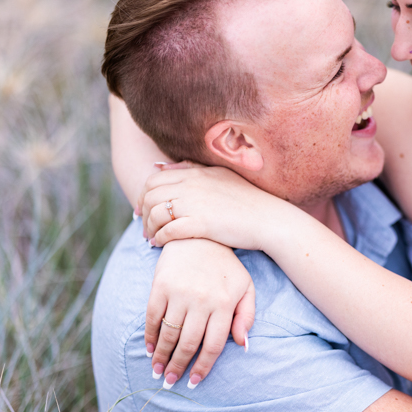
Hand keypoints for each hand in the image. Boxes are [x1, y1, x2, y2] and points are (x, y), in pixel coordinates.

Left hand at [139, 163, 293, 250]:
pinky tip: (160, 245)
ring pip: (156, 213)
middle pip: (150, 195)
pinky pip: (169, 231)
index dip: (144, 194)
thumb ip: (190, 169)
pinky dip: (159, 238)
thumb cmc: (248, 199)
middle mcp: (192, 185)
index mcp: (196, 172)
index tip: (143, 208)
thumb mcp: (220, 175)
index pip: (155, 178)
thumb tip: (160, 167)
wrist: (269, 219)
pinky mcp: (201, 224)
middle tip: (143, 226)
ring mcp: (196, 204)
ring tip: (150, 238)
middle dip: (142, 212)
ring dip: (149, 227)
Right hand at [144, 238, 254, 387]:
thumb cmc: (225, 267)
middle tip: (170, 382)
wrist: (200, 236)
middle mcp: (201, 301)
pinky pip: (153, 317)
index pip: (213, 344)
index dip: (203, 366)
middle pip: (189, 343)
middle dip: (178, 366)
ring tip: (158, 371)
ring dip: (161, 356)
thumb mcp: (245, 287)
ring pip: (169, 333)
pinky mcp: (160, 285)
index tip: (194, 382)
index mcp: (223, 304)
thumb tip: (243, 345)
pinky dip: (150, 336)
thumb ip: (246, 316)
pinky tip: (149, 349)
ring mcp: (179, 293)